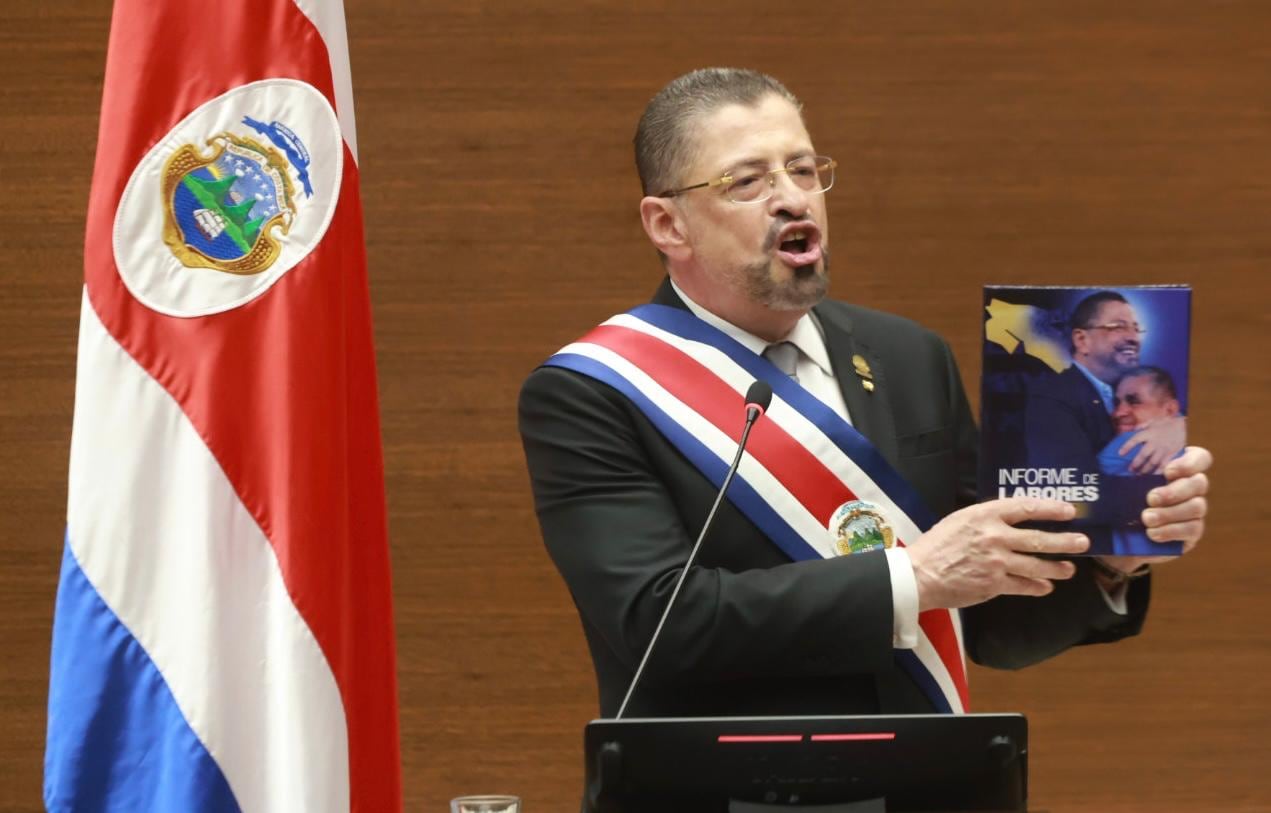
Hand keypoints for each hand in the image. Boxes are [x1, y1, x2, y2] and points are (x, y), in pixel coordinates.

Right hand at [906, 498, 1089, 611]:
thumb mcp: (960, 520)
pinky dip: (1037, 587)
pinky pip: (1023, 586)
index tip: (1069, 510)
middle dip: (1065, 541)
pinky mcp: (995, 584)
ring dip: (1057, 567)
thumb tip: (1011, 521)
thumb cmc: (936, 545)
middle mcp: (995, 537)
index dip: (1050, 508)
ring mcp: (997, 562)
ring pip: (1036, 565)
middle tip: (1083, 542)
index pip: (1025, 508)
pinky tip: (1045, 587)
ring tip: (1069, 569)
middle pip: (1039, 538)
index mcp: (985, 515)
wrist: (920, 574)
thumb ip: (986, 519)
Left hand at [1100, 445, 1211, 572]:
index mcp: (1179, 469)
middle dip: (1175, 491)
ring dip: (1170, 513)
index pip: (1200, 458)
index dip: (1189, 463)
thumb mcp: (1117, 478)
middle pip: (1200, 483)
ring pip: (1197, 507)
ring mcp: (1195, 510)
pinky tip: (1152, 533)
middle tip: (1150, 498)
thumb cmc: (1120, 497)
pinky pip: (1193, 529)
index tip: (1167, 471)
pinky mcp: (1192, 532)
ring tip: (1146, 518)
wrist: (1117, 532)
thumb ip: (1119, 461)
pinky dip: (1171, 531)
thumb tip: (1117, 449)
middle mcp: (1192, 488)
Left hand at [1119, 415, 1185, 473]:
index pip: (1134, 440)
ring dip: (1145, 470)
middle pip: (1143, 455)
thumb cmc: (1168, 423)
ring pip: (1152, 462)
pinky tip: (1154, 476)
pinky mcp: (1171, 455)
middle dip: (1135, 464)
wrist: (1186, 426)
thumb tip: (1133, 429)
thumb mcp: (1154, 421)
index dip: (1127, 447)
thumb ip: (1142, 426)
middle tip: (1130, 470)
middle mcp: (1154, 443)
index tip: (1120, 454)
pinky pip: (1164, 465)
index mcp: (1148, 433)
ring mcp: (1163, 450)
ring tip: (1139, 475)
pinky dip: (1158, 471)